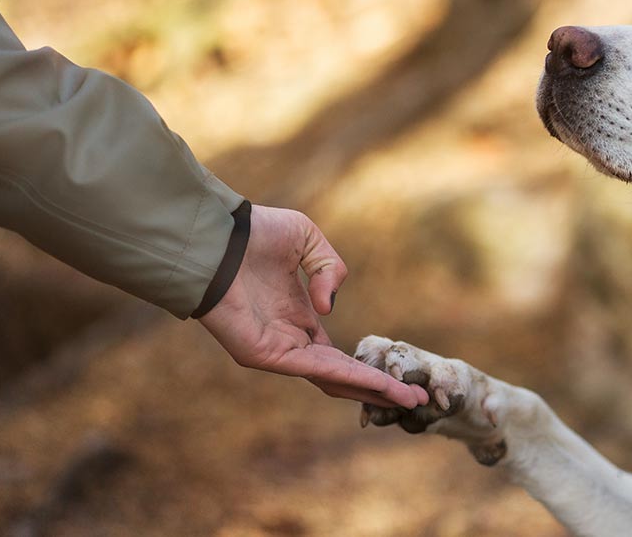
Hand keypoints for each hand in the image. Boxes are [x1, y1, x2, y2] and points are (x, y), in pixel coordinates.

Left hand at [197, 205, 427, 408]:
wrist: (216, 235)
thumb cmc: (254, 233)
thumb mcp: (308, 240)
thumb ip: (330, 270)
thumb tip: (327, 309)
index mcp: (297, 316)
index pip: (336, 354)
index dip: (369, 366)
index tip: (400, 375)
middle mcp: (289, 339)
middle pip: (340, 376)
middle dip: (378, 388)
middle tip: (415, 398)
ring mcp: (278, 350)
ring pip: (333, 378)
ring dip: (371, 389)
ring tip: (408, 399)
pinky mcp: (266, 355)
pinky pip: (316, 370)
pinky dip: (350, 377)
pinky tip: (378, 384)